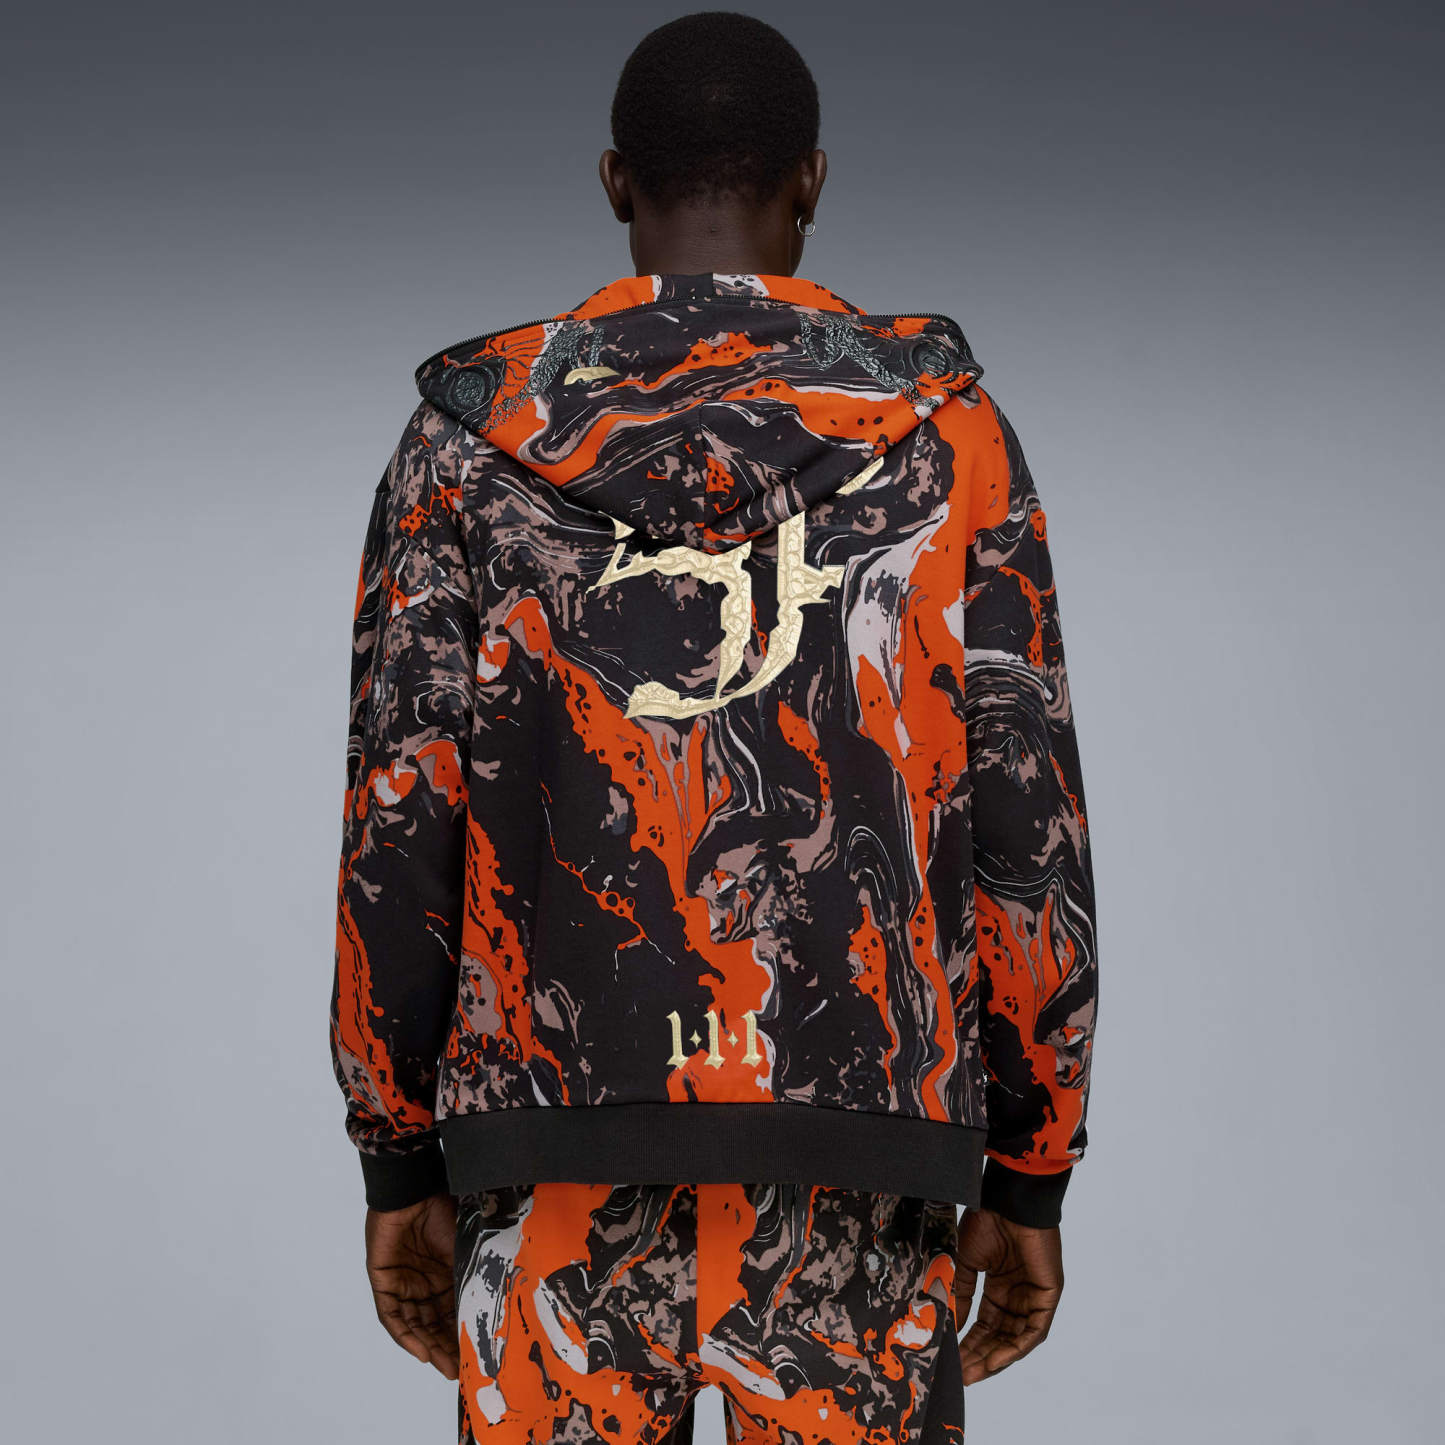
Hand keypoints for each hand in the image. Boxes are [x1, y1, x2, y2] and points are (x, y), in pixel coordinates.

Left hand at [364, 1192, 459, 1380]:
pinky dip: (405, 1336)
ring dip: (428, 1347)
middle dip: (446, 1348)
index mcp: (443, 1273)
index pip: (451, 1311)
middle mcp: (423, 1283)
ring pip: (414, 1325)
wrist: (415, 1190)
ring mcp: (402, 1283)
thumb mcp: (463, 1251)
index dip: (462, 1333)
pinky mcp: (383, 1281)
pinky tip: (421, 1352)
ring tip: (444, 1367)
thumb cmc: (443, 1211)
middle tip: (459, 1371)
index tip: (476, 1356)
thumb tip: (490, 1309)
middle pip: (432, 1324)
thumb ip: (469, 1278)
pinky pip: (392, 1316)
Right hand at [952, 1206, 1063, 1383]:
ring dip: (996, 1358)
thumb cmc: (987, 1222)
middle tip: (961, 1375)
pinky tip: (996, 1360)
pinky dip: (1015, 1348)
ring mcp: (1033, 1296)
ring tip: (974, 1373)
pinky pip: (1034, 1331)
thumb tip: (949, 1325)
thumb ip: (960, 1295)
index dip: (970, 1343)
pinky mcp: (1047, 1295)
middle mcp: (1017, 1295)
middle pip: (1000, 1336)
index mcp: (999, 1286)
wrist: (1007, 1201)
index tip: (953, 1360)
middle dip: (980, 1356)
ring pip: (1016, 1338)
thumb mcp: (965, 1263)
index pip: (985, 1325)